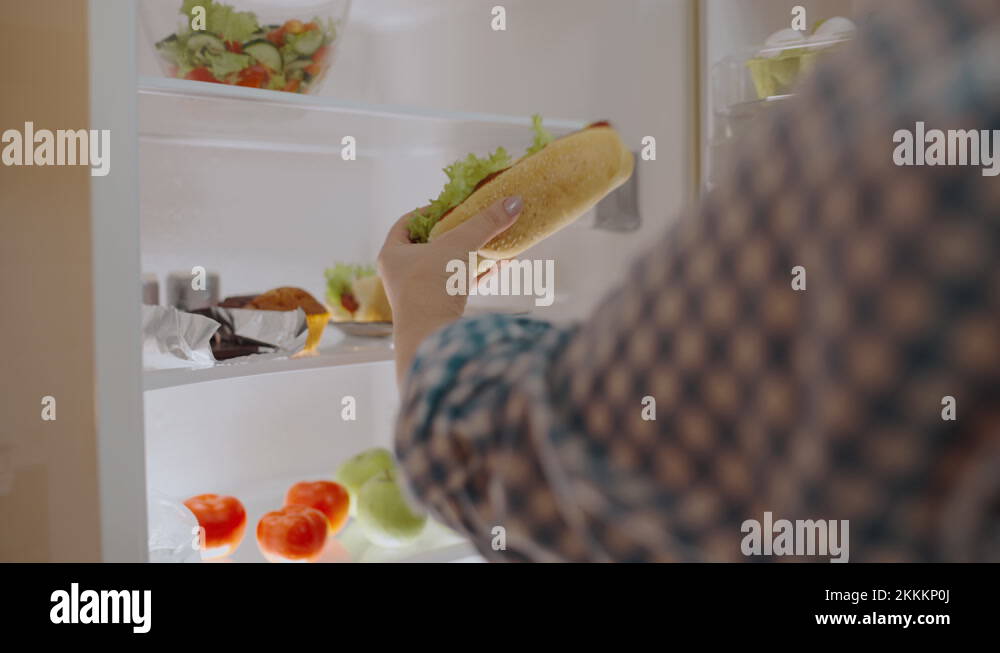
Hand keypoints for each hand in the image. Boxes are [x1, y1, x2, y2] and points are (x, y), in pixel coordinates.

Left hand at [378, 196, 523, 386]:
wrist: (431, 336)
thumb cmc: (431, 285)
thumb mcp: (457, 245)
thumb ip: (485, 223)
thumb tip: (514, 201)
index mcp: (392, 255)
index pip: (407, 223)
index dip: (427, 211)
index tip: (449, 205)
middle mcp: (402, 275)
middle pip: (429, 245)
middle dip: (453, 233)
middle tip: (472, 220)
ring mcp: (421, 294)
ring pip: (447, 267)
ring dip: (469, 253)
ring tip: (491, 239)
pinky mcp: (441, 309)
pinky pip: (462, 285)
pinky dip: (480, 273)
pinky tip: (502, 263)